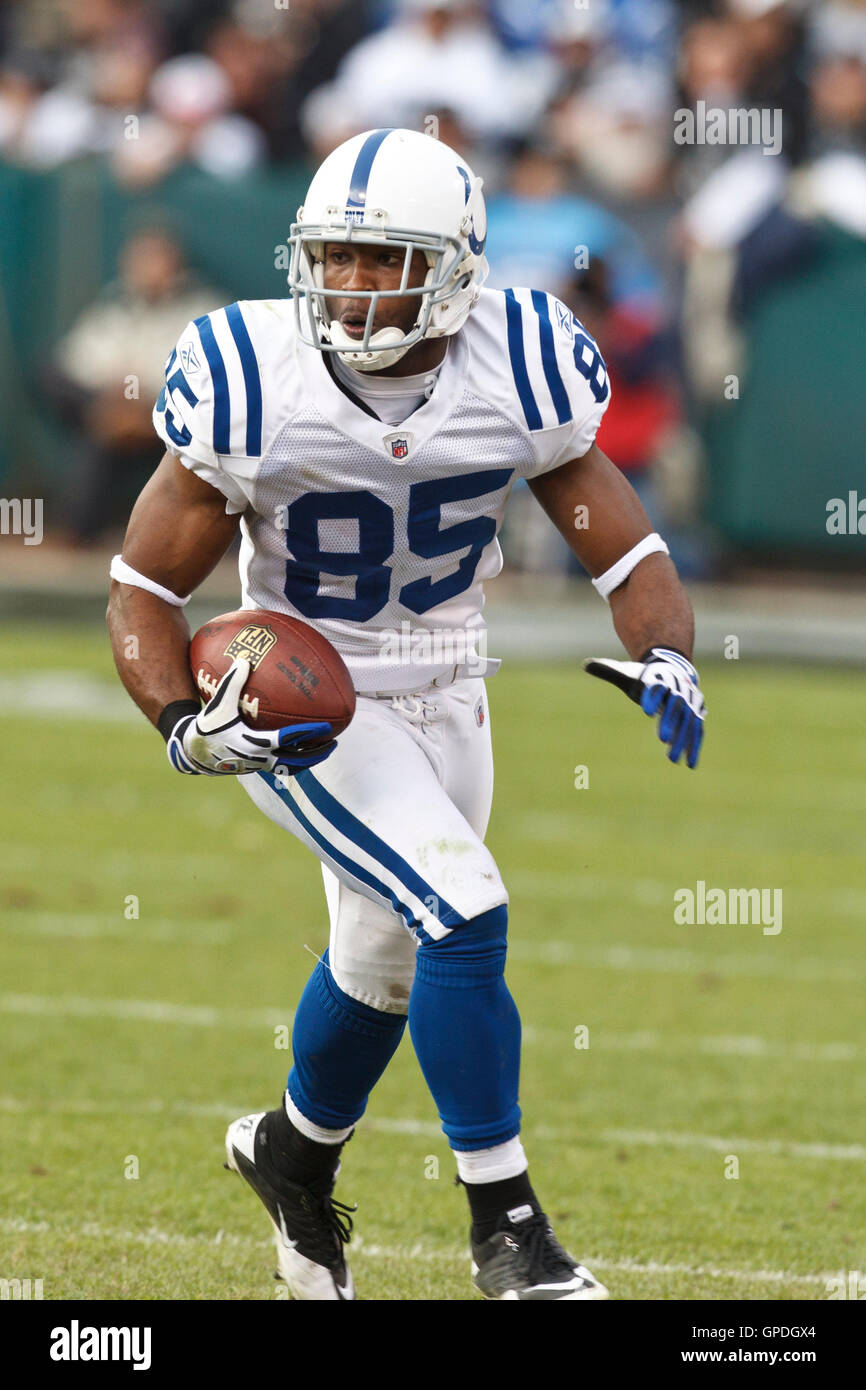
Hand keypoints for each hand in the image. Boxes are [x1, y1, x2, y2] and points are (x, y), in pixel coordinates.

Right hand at [167, 658, 336, 775]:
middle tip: (334, 741)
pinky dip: (295, 759)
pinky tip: (302, 749)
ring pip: (291, 767)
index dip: (309, 733)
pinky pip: (282, 766)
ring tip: (326, 749)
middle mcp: (260, 758)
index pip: (288, 738)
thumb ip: (232, 682)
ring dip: (310, 760)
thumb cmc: (208, 725)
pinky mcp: (257, 768)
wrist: (195, 752)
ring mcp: (259, 766)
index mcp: (254, 743)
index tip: (327, 726)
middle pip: (297, 760)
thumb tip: (245, 659)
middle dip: (317, 752)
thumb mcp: (218, 703)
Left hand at [583, 646, 704, 768]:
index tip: (645, 710)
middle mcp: (678, 688)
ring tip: (672, 759)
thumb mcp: (626, 672)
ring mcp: (690, 702)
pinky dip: (694, 747)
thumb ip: (607, 670)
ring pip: (688, 720)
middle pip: (676, 704)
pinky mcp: (696, 714)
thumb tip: (585, 665)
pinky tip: (690, 764)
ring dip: (682, 739)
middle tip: (661, 738)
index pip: (656, 686)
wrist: (672, 670)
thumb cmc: (644, 676)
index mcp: (659, 677)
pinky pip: (696, 731)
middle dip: (669, 720)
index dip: (652, 697)